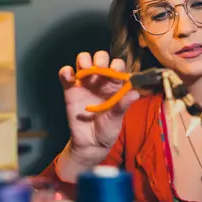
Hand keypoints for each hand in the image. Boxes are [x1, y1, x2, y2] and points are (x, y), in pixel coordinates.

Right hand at [59, 51, 139, 165]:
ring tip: (85, 67)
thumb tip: (135, 94)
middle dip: (100, 58)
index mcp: (115, 85)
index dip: (117, 65)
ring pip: (84, 61)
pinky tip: (69, 75)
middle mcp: (100, 80)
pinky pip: (66, 75)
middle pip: (100, 59)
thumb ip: (123, 105)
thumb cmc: (107, 129)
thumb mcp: (116, 119)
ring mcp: (85, 83)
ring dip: (84, 59)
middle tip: (99, 67)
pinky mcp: (71, 89)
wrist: (90, 143)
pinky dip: (66, 71)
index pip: (117, 67)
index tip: (116, 71)